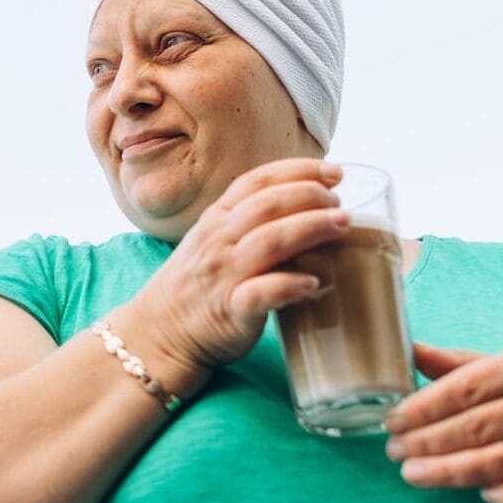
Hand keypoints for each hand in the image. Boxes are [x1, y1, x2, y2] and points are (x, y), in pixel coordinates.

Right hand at [130, 158, 350, 370]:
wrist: (160, 332)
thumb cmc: (199, 283)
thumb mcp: (215, 239)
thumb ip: (251, 221)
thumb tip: (312, 207)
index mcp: (217, 217)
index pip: (259, 180)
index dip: (299, 170)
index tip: (334, 172)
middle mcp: (219, 240)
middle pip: (268, 205)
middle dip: (310, 196)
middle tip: (341, 203)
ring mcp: (224, 274)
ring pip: (269, 241)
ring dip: (310, 228)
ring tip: (342, 225)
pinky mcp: (232, 311)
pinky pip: (261, 293)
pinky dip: (289, 285)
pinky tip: (314, 283)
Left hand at [381, 343, 502, 502]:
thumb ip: (462, 364)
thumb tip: (409, 349)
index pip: (461, 388)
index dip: (421, 408)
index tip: (390, 422)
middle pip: (471, 427)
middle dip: (425, 442)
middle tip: (394, 453)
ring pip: (494, 461)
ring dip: (448, 471)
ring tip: (412, 474)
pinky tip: (484, 496)